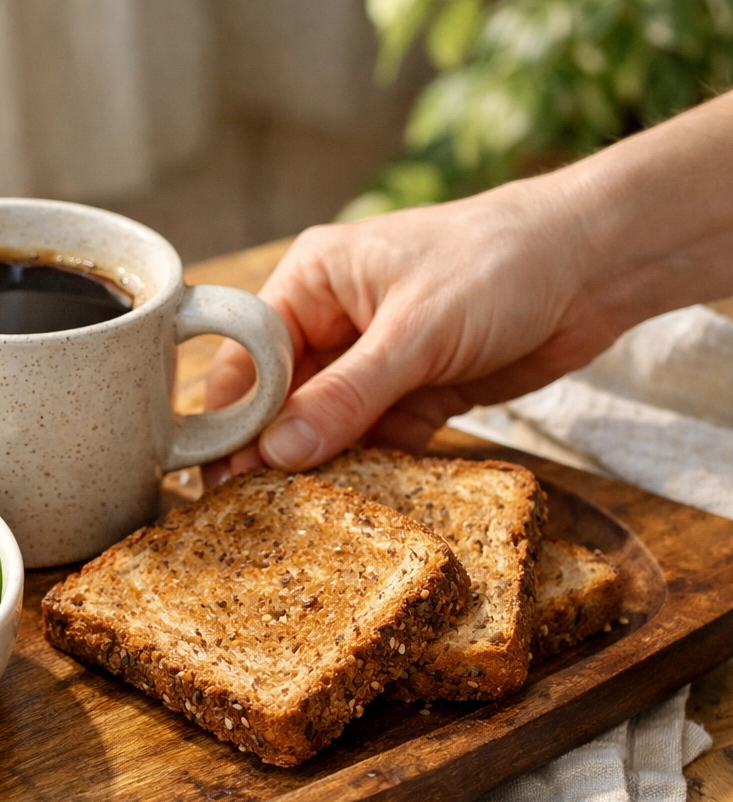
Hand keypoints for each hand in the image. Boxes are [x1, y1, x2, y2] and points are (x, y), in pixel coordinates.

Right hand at [203, 180, 594, 476]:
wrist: (599, 264)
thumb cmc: (500, 263)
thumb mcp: (415, 332)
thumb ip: (346, 396)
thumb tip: (276, 454)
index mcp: (311, 282)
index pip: (247, 357)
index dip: (233, 418)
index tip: (221, 478)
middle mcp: (333, 321)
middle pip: (281, 400)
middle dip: (274, 451)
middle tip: (254, 511)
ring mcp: (374, 359)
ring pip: (326, 426)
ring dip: (322, 466)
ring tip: (301, 517)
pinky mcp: (415, 391)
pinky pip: (375, 440)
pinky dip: (371, 467)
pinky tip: (359, 502)